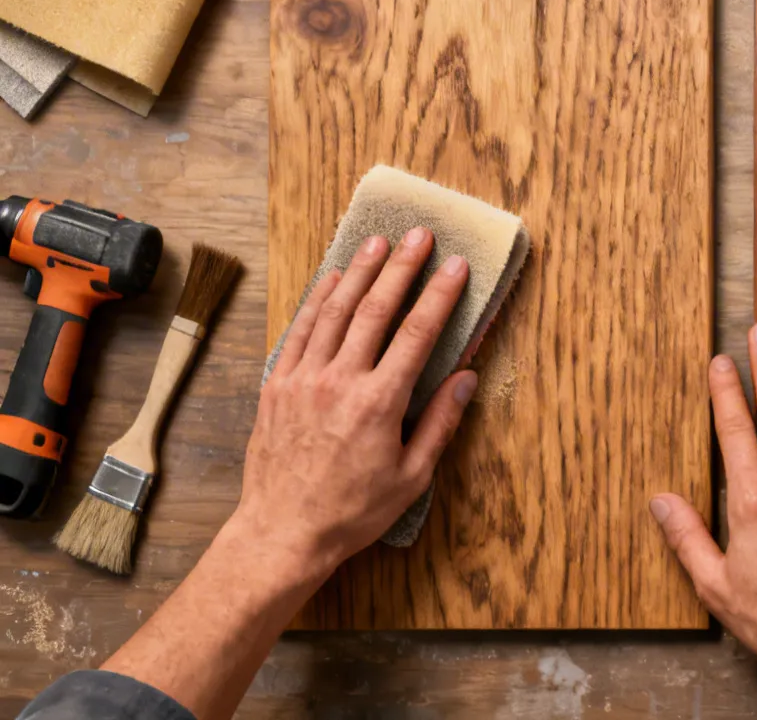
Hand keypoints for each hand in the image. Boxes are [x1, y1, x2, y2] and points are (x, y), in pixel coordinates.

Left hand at [233, 229, 476, 580]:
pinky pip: (299, 331)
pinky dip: (317, 301)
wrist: (282, 532)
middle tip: (419, 236)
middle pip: (375, 309)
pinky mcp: (278, 386)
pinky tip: (332, 279)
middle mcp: (339, 381)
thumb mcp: (411, 476)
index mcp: (379, 403)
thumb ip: (440, 422)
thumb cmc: (353, 510)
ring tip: (377, 244)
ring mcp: (303, 379)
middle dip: (401, 268)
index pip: (417, 334)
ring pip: (334, 312)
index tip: (457, 266)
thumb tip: (467, 378)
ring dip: (359, 273)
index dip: (440, 295)